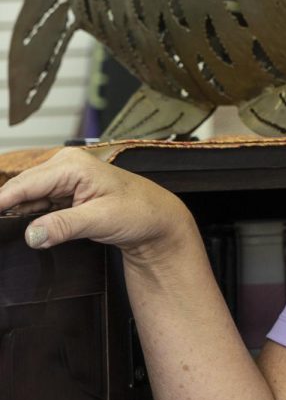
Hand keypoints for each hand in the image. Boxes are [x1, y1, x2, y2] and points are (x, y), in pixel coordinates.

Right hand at [0, 147, 192, 260]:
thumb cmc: (138, 211)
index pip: (24, 184)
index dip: (0, 202)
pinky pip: (37, 205)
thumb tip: (31, 234)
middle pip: (21, 189)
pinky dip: (28, 217)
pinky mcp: (64, 193)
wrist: (156, 219)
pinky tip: (23, 230)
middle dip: (4, 208)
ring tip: (7, 232)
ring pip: (26, 198)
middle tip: (0, 232)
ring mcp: (63, 179)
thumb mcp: (101, 219)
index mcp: (72, 165)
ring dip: (15, 214)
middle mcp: (64, 166)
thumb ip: (64, 226)